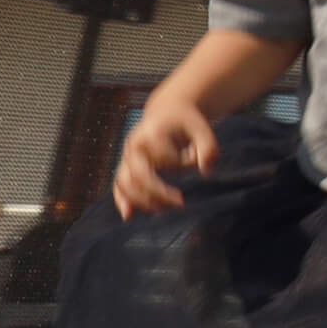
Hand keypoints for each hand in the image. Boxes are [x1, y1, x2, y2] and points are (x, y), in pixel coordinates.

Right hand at [112, 100, 218, 218]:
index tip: (195, 158)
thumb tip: (206, 171)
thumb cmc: (185, 120)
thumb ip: (208, 147)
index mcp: (151, 132)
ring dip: (141, 200)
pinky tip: (128, 216)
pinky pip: (118, 184)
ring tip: (161, 211)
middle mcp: (134, 145)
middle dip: (157, 191)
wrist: (167, 111)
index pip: (164, 156)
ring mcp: (128, 156)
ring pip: (125, 182)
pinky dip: (121, 200)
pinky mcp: (126, 165)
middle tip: (180, 202)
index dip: (182, 162)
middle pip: (139, 174)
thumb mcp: (201, 127)